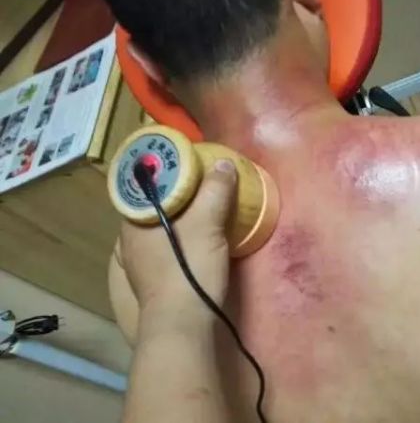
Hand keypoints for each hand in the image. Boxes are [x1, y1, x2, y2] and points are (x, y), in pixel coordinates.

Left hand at [114, 159, 236, 327]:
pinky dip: (182, 231)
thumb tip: (224, 164)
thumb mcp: (207, 224)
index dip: (165, 168)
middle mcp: (131, 237)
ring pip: (161, 224)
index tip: (188, 160)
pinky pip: (167, 241)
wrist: (183, 324)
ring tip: (205, 201)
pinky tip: (200, 231)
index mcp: (134, 219)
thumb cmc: (188, 268)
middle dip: (176, 189)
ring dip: (181, 211)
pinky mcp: (156, 276)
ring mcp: (141, 259)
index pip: (144, 182)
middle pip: (154, 202)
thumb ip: (215, 190)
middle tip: (202, 177)